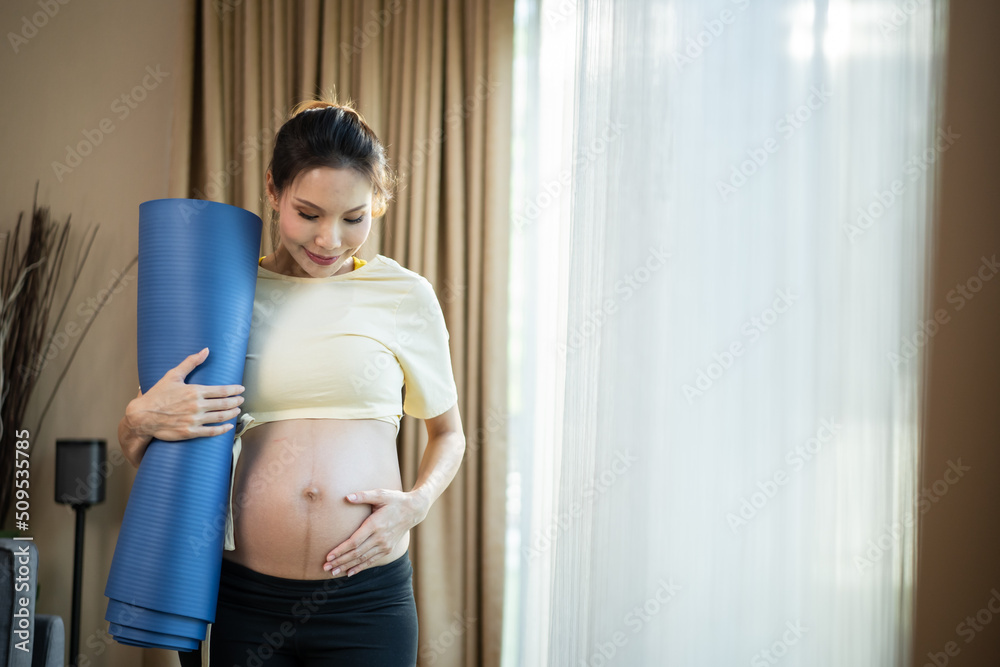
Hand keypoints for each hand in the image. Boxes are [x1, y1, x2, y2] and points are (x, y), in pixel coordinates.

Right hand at [126, 347, 245, 441]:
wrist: (142, 416)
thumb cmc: (157, 395)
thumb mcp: (173, 375)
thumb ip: (190, 363)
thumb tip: (205, 350)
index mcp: (195, 391)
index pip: (222, 390)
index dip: (234, 390)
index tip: (241, 389)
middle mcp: (197, 406)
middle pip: (224, 404)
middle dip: (236, 401)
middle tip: (241, 400)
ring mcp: (194, 420)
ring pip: (220, 417)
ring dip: (232, 414)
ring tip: (237, 410)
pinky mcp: (190, 432)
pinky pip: (211, 431)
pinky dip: (223, 430)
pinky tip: (229, 427)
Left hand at [323, 489, 429, 576]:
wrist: (414, 510)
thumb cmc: (395, 500)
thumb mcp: (381, 494)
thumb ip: (364, 496)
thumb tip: (347, 497)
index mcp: (376, 525)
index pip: (355, 541)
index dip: (341, 550)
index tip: (329, 556)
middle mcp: (380, 538)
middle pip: (357, 553)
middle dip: (340, 561)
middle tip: (325, 567)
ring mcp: (385, 545)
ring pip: (363, 559)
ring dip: (347, 566)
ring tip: (333, 572)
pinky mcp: (388, 549)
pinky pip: (372, 561)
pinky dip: (360, 567)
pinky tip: (349, 573)